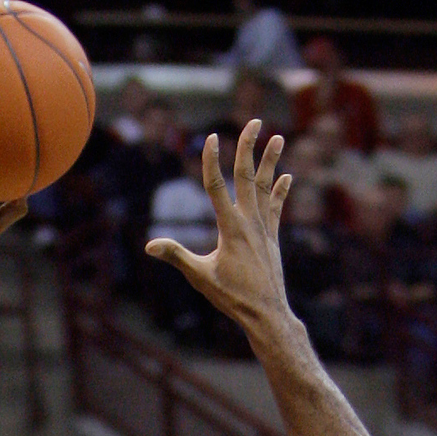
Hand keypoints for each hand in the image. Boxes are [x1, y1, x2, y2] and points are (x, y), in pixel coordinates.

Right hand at [146, 119, 291, 334]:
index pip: (217, 186)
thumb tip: (150, 246)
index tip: (211, 138)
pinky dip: (280, 192)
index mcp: (231, 228)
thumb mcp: (200, 276)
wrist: (266, 313)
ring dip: (271, 162)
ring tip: (278, 137)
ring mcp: (264, 229)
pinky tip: (287, 176)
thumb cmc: (232, 297)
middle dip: (249, 147)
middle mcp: (250, 223)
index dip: (212, 161)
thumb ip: (177, 256)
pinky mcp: (273, 239)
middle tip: (255, 121)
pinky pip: (276, 209)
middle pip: (248, 176)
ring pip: (267, 188)